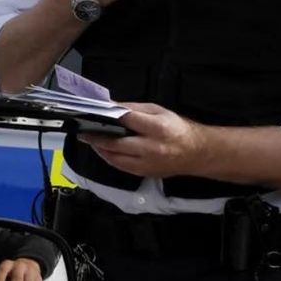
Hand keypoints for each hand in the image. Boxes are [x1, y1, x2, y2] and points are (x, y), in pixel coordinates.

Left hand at [79, 102, 205, 177]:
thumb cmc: (177, 128)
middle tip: (83, 131)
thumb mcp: (159, 111)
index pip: (127, 120)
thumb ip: (135, 108)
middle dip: (96, 137)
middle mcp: (151, 148)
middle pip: (116, 143)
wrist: (197, 153)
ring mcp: (147, 163)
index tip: (93, 113)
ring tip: (90, 140)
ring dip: (99, 149)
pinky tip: (103, 150)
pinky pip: (120, 167)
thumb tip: (113, 106)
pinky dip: (109, 158)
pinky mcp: (144, 173)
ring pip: (114, 158)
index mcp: (157, 128)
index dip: (108, 116)